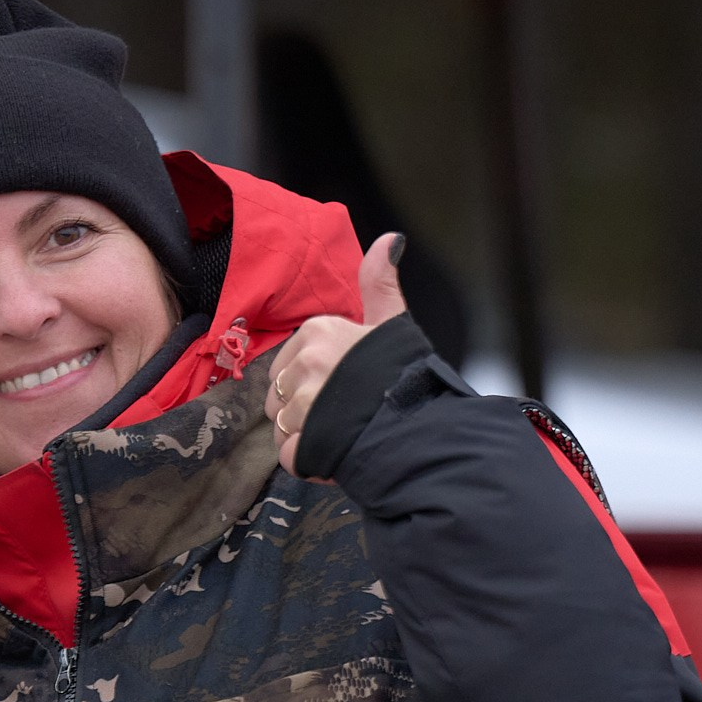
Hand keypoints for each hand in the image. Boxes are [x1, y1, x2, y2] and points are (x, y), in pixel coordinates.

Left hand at [266, 232, 407, 477]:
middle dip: (304, 412)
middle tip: (343, 413)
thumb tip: (389, 239)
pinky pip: (289, 456)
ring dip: (307, 438)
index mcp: (317, 331)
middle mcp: (304, 362)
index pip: (289, 366)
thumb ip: (380, 284)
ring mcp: (301, 404)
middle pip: (280, 397)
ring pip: (284, 428)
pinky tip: (333, 454)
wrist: (421, 424)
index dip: (312, 384)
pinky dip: (307, 462)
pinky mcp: (302, 442)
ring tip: (341, 433)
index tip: (343, 389)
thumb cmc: (404, 374)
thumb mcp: (392, 323)